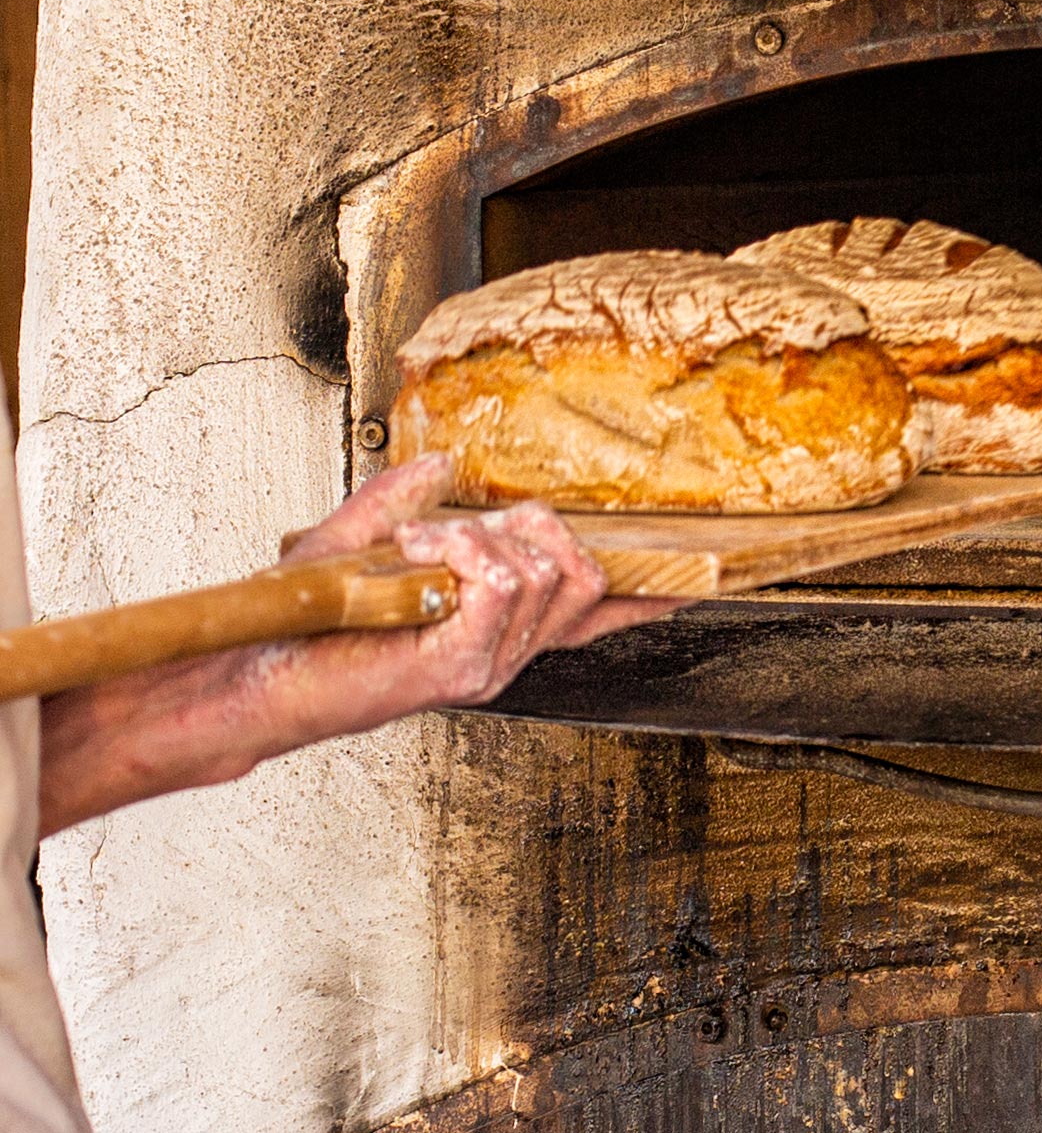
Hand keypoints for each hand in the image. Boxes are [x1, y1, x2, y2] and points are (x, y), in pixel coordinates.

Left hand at [37, 455, 688, 835]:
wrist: (253, 677)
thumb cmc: (304, 626)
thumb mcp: (361, 544)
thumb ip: (410, 500)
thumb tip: (445, 463)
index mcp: (498, 626)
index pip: (590, 614)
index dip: (644, 595)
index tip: (690, 580)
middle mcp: (506, 649)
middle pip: (584, 574)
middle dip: (538, 527)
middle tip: (463, 530)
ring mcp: (490, 661)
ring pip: (548, 573)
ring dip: (483, 538)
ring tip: (420, 550)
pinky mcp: (462, 667)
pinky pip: (503, 586)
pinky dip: (465, 553)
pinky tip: (423, 557)